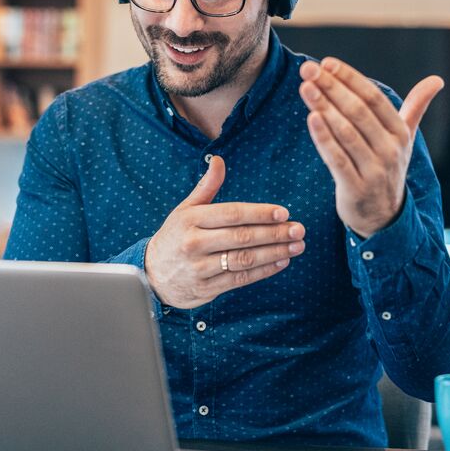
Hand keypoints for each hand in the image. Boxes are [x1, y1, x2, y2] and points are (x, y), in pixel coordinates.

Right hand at [144, 156, 305, 308]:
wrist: (151, 275)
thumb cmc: (174, 236)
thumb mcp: (185, 210)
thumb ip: (206, 187)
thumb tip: (219, 161)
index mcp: (191, 220)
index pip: (231, 214)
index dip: (259, 213)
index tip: (284, 212)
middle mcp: (194, 244)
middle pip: (242, 238)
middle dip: (274, 234)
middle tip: (298, 230)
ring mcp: (199, 268)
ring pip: (244, 260)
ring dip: (274, 253)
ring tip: (296, 247)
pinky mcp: (206, 289)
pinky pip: (240, 279)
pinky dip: (263, 271)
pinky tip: (281, 262)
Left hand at [299, 57, 442, 237]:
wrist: (384, 217)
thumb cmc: (388, 168)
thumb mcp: (404, 138)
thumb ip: (416, 107)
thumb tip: (437, 80)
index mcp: (400, 133)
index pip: (374, 98)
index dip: (350, 79)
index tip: (327, 63)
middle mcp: (391, 150)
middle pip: (358, 112)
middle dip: (332, 88)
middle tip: (308, 70)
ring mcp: (374, 170)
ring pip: (346, 133)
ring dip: (324, 107)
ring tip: (305, 88)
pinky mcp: (355, 188)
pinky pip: (337, 159)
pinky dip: (323, 138)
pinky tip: (311, 118)